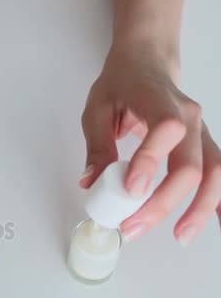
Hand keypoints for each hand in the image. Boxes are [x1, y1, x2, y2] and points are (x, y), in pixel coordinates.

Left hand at [79, 46, 220, 245]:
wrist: (148, 60)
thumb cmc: (122, 82)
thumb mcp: (98, 107)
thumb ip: (97, 145)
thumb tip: (91, 182)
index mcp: (159, 101)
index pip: (166, 129)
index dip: (151, 160)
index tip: (131, 191)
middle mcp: (189, 117)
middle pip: (189, 164)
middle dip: (162, 201)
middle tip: (133, 226)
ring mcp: (202, 130)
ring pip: (213, 172)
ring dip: (199, 208)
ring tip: (180, 236)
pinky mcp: (204, 143)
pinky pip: (219, 171)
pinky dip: (219, 199)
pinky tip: (216, 222)